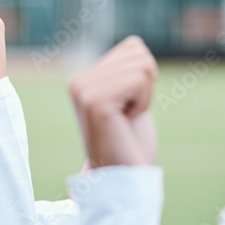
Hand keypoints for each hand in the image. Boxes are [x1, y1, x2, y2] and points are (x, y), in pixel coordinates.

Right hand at [68, 36, 158, 167]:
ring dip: (145, 97)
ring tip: (126, 120)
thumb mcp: (130, 97)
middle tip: (128, 116)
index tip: (129, 108)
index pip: (134, 47)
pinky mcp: (94, 101)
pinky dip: (143, 103)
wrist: (123, 180)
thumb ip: (127, 69)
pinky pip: (139, 80)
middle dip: (146, 86)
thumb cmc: (131, 143)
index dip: (145, 79)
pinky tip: (125, 123)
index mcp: (84, 79)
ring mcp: (82, 90)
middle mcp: (77, 81)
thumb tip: (136, 44)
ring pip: (142, 66)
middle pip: (138, 53)